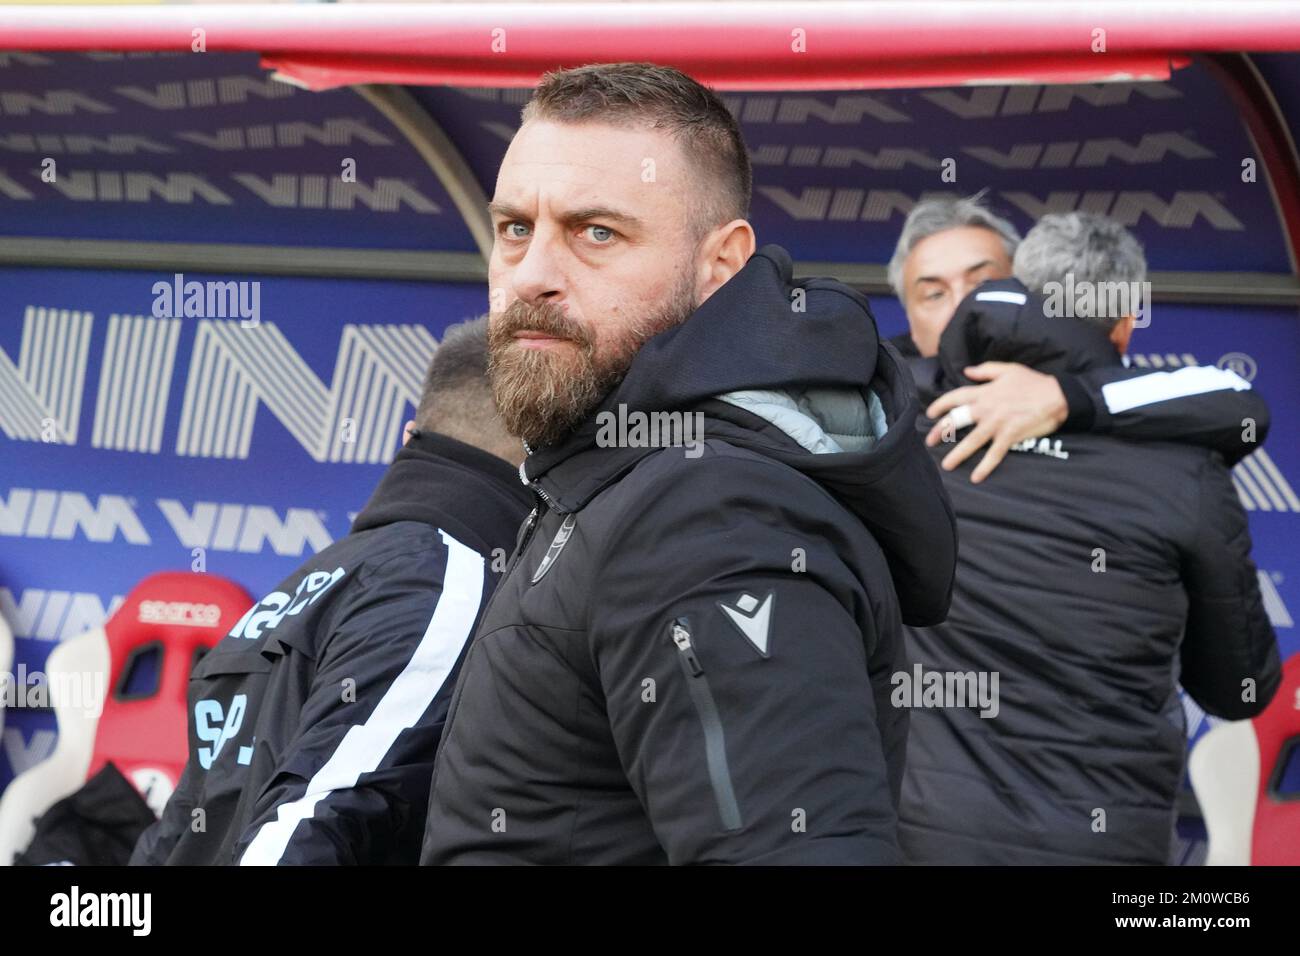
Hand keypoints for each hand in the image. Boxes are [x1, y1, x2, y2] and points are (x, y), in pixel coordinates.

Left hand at [924, 362, 1068, 482]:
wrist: (1057, 395)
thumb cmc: (1033, 382)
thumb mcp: (1008, 369)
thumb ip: (986, 370)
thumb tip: (967, 371)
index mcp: (984, 392)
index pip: (955, 398)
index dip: (940, 405)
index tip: (930, 414)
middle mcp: (986, 408)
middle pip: (957, 420)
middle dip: (941, 431)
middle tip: (929, 442)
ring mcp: (997, 423)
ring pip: (971, 440)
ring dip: (957, 454)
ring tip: (946, 465)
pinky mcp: (1010, 436)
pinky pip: (994, 454)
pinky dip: (985, 466)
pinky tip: (976, 477)